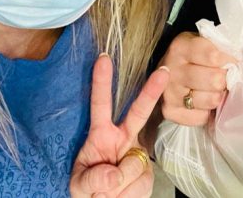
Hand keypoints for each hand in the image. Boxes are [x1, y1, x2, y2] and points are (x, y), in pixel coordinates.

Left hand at [70, 54, 168, 197]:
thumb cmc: (87, 191)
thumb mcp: (79, 186)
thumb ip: (92, 180)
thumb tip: (114, 175)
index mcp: (100, 134)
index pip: (100, 105)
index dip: (101, 82)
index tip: (103, 58)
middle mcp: (123, 138)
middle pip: (138, 112)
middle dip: (151, 91)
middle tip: (163, 71)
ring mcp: (137, 154)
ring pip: (134, 164)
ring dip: (117, 186)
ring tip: (108, 193)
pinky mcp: (148, 172)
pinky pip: (139, 185)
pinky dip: (128, 196)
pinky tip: (122, 195)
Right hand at [157, 32, 235, 126]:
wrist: (167, 69)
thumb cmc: (192, 55)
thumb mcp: (202, 41)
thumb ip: (218, 48)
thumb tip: (237, 64)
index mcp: (180, 48)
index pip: (213, 57)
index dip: (229, 60)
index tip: (231, 61)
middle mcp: (171, 70)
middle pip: (214, 80)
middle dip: (223, 79)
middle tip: (222, 77)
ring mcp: (169, 92)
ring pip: (211, 100)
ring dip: (217, 95)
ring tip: (212, 89)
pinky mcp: (170, 112)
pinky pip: (203, 117)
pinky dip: (207, 111)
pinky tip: (203, 101)